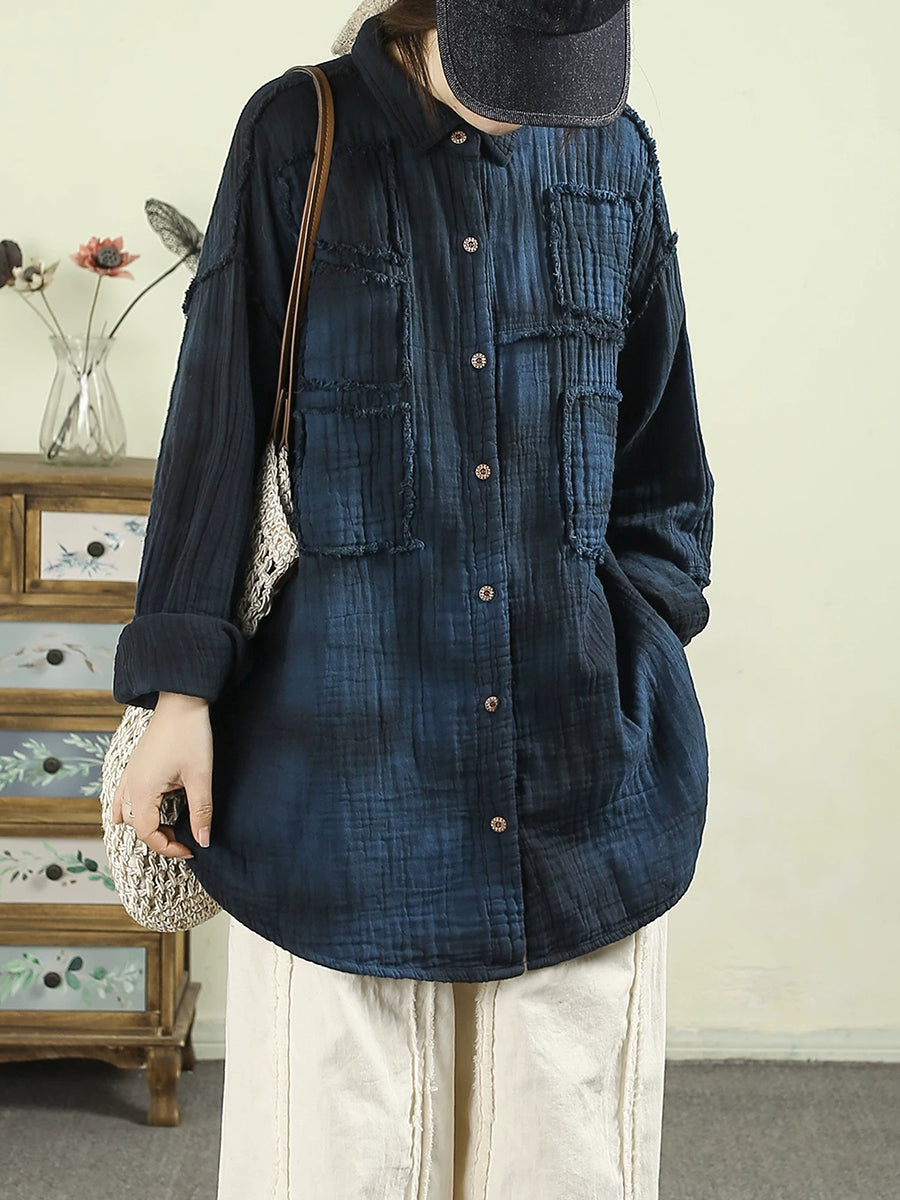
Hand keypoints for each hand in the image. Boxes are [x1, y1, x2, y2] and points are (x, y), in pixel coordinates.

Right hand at [111, 693, 213, 857]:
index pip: (147, 834)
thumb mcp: (200, 777)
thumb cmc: (190, 735)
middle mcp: (129, 785)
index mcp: (142, 791)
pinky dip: (130, 808)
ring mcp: (129, 774)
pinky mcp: (134, 765)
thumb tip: (202, 841)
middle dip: (160, 838)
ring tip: (169, 827)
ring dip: (145, 825)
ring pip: (126, 812)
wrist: (181, 701)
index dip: (168, 848)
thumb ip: (201, 811)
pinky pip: (122, 795)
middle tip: (185, 839)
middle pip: (136, 826)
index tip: (191, 849)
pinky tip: (145, 809)